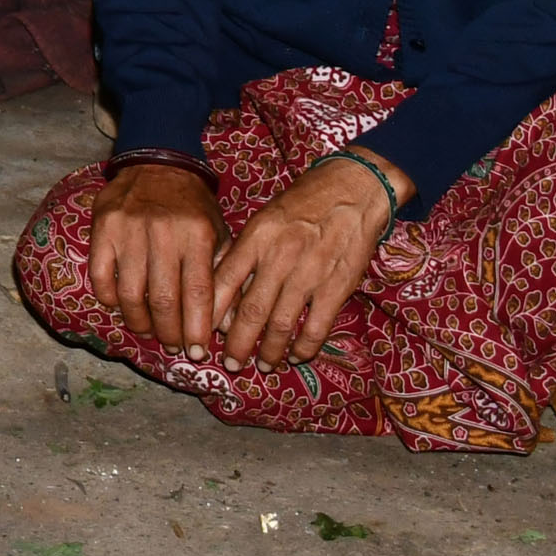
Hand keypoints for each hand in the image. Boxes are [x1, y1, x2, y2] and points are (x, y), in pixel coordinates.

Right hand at [87, 161, 222, 353]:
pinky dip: (110, 299)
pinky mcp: (102, 228)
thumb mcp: (219, 233)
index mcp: (196, 234)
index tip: (197, 352)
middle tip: (173, 346)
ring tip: (148, 330)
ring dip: (139, 322)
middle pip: (162, 300)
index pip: (197, 293)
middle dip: (168, 333)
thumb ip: (225, 277)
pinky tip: (122, 305)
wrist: (158, 162)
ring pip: (130, 294)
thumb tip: (228, 325)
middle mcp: (162, 233)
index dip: (196, 328)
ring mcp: (128, 230)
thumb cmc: (193, 206)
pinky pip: (101, 276)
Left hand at [208, 150, 399, 369]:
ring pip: (281, 324)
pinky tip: (297, 356)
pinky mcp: (337, 286)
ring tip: (262, 366)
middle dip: (238, 344)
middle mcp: (279, 258)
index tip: (203, 336)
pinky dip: (305, 347)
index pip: (222, 282)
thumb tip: (222, 288)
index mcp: (255, 238)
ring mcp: (309, 274)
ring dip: (270, 351)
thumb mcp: (264, 218)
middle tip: (231, 364)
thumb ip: (245, 252)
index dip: (209, 315)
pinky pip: (317, 327)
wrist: (352, 189)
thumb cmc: (302, 203)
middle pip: (250, 312)